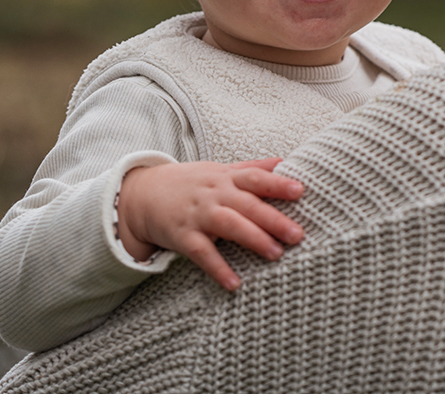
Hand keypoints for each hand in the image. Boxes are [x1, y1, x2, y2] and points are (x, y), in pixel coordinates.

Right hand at [116, 158, 303, 290]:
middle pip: (247, 204)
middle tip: (298, 235)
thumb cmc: (191, 183)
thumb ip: (252, 168)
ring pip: (228, 225)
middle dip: (273, 219)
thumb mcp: (220, 170)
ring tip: (276, 254)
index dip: (278, 182)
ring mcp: (198, 214)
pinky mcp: (182, 236)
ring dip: (253, 239)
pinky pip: (202, 253)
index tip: (300, 190)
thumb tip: (284, 161)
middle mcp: (214, 193)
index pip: (256, 177)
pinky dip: (218, 268)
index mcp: (226, 177)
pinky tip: (235, 284)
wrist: (143, 193)